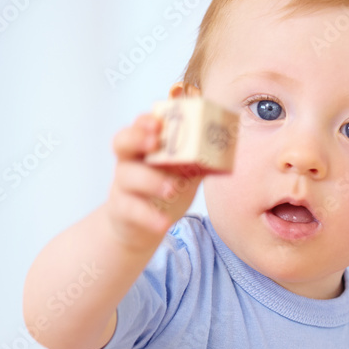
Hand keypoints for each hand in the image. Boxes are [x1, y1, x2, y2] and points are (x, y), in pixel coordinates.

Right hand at [106, 112, 204, 250]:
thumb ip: (197, 162)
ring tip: (172, 189)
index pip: (139, 127)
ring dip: (151, 181)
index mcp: (144, 148)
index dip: (145, 122)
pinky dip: (150, 217)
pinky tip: (164, 223)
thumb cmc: (163, 193)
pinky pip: (134, 210)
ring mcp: (123, 186)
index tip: (158, 122)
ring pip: (129, 177)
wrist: (142, 227)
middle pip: (122, 143)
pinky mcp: (123, 210)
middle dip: (137, 138)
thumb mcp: (182, 175)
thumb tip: (226, 150)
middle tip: (155, 143)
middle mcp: (128, 162)